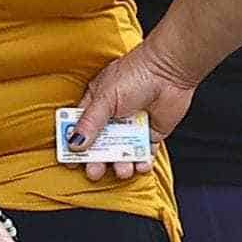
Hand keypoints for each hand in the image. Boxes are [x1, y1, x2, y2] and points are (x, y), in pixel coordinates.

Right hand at [62, 46, 197, 179]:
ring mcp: (133, 126)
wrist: (171, 69)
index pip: (80, 129)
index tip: (70, 162)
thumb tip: (74, 143)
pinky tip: (141, 166)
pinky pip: (145, 152)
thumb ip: (90, 122)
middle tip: (95, 171)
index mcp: (97, 105)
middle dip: (97, 161)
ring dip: (121, 165)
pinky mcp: (151, 133)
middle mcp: (113, 118)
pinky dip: (143, 162)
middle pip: (100, 146)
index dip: (74, 146)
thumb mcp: (106, 98)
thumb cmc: (136, 74)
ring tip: (123, 169)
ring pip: (122, 153)